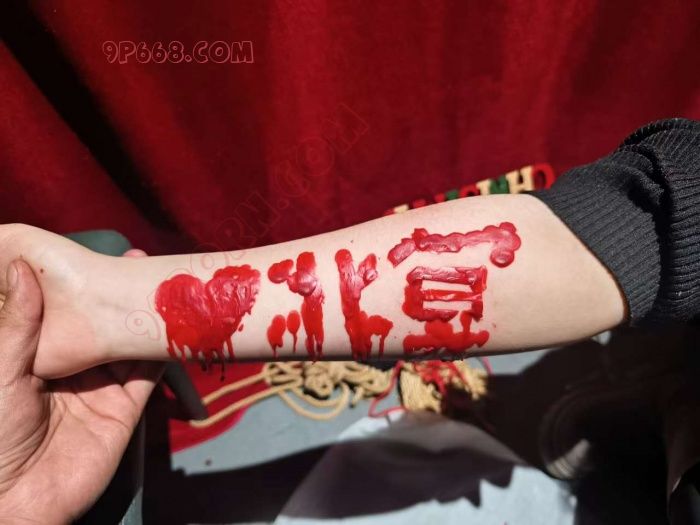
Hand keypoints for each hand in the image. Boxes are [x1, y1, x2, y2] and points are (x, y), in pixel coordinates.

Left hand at [0, 253, 162, 523]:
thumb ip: (17, 323)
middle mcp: (69, 368)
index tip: (88, 255)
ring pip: (126, 343)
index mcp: (31, 356)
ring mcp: (99, 387)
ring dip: (142, 315)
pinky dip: (161, 348)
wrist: (15, 504)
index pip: (58, 314)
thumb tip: (22, 269)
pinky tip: (171, 322)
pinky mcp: (124, 408)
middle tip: (134, 261)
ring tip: (157, 283)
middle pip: (98, 324)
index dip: (74, 286)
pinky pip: (147, 373)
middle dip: (114, 295)